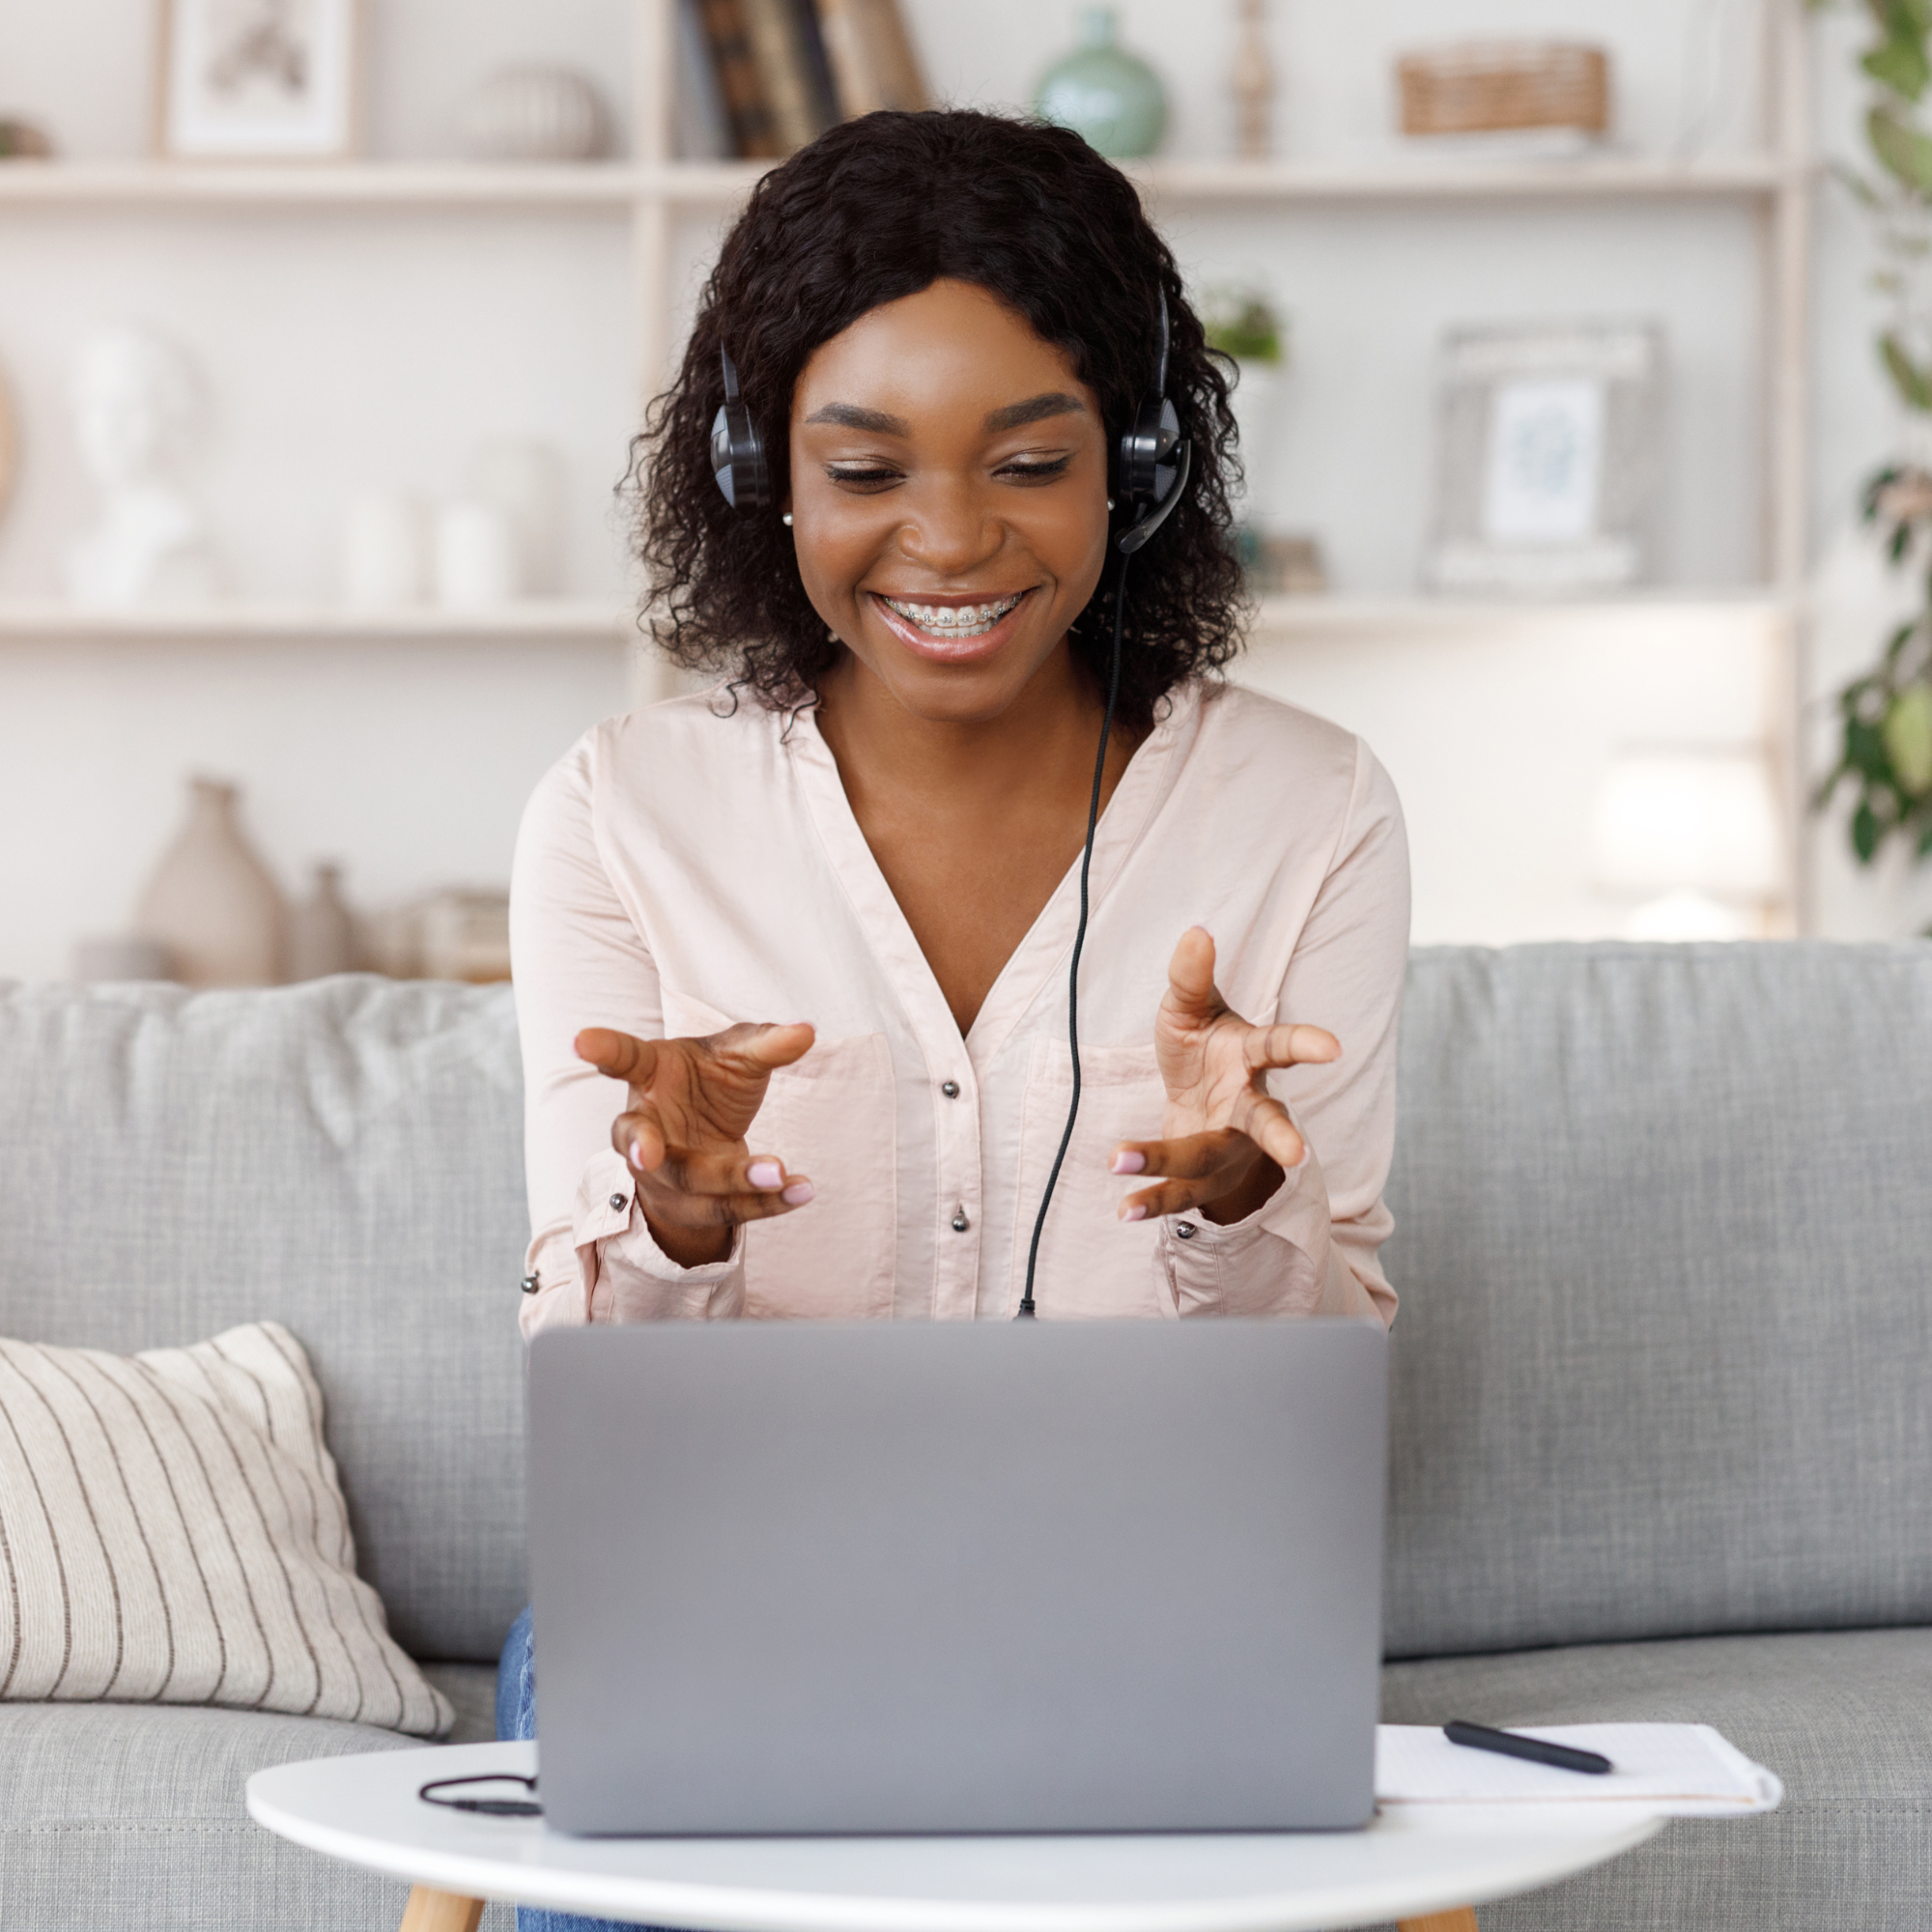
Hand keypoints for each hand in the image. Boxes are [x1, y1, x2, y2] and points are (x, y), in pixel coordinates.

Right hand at [575, 1021, 816, 1269]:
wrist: (706, 1130)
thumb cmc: (711, 1081)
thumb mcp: (737, 1054)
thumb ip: (766, 1044)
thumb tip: (805, 1031)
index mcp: (648, 1076)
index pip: (624, 1060)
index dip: (603, 1051)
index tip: (581, 1041)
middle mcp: (643, 1128)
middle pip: (648, 1147)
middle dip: (654, 1152)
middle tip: (655, 1155)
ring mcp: (661, 1173)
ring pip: (690, 1185)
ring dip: (735, 1180)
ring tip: (780, 1172)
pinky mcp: (691, 1205)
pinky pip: (727, 1209)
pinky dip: (767, 1203)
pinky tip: (801, 1191)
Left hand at [1109, 927, 1339, 1225]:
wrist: (1195, 1103)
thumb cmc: (1201, 1049)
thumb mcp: (1188, 1010)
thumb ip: (1191, 976)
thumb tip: (1197, 930)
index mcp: (1250, 1058)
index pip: (1280, 1046)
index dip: (1307, 1044)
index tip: (1334, 1047)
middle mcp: (1248, 1107)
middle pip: (1267, 1123)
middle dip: (1281, 1137)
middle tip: (1298, 1154)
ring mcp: (1230, 1147)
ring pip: (1208, 1160)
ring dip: (1165, 1162)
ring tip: (1117, 1159)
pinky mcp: (1204, 1179)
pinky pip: (1180, 1194)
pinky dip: (1151, 1201)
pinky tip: (1122, 1208)